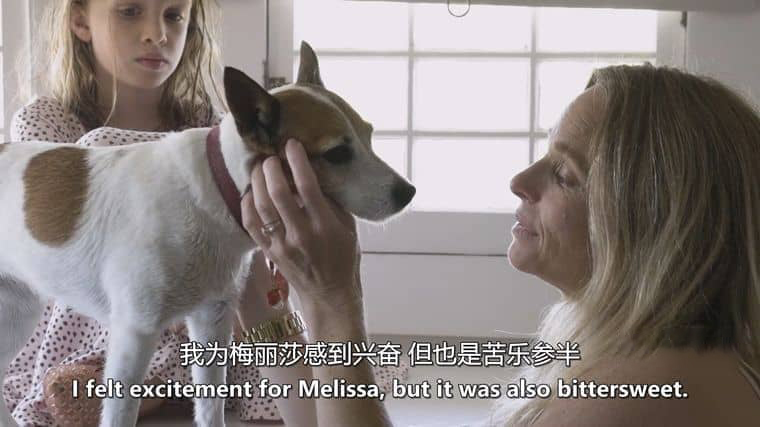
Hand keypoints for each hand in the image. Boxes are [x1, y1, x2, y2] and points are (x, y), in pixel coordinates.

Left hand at [240, 139, 360, 307]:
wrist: (329, 294)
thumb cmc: (343, 257)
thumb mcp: (348, 227)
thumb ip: (333, 201)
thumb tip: (316, 170)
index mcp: (325, 226)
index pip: (308, 186)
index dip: (297, 161)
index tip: (292, 144)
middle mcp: (302, 235)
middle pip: (278, 193)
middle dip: (271, 168)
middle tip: (271, 155)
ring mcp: (282, 245)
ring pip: (261, 207)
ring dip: (257, 182)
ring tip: (259, 167)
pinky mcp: (269, 252)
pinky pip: (250, 224)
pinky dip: (247, 204)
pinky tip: (251, 191)